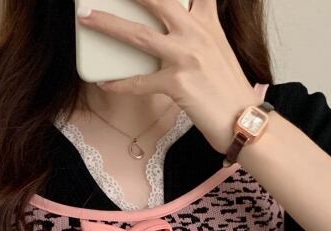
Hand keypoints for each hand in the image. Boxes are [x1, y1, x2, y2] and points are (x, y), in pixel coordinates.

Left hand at [76, 0, 258, 152]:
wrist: (243, 119)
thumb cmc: (228, 90)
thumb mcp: (218, 49)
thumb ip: (199, 32)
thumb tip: (172, 31)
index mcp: (207, 22)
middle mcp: (195, 33)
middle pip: (157, 0)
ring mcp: (185, 57)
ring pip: (139, 35)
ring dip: (109, 24)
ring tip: (88, 18)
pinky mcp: (177, 83)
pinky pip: (139, 82)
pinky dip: (119, 84)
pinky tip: (104, 83)